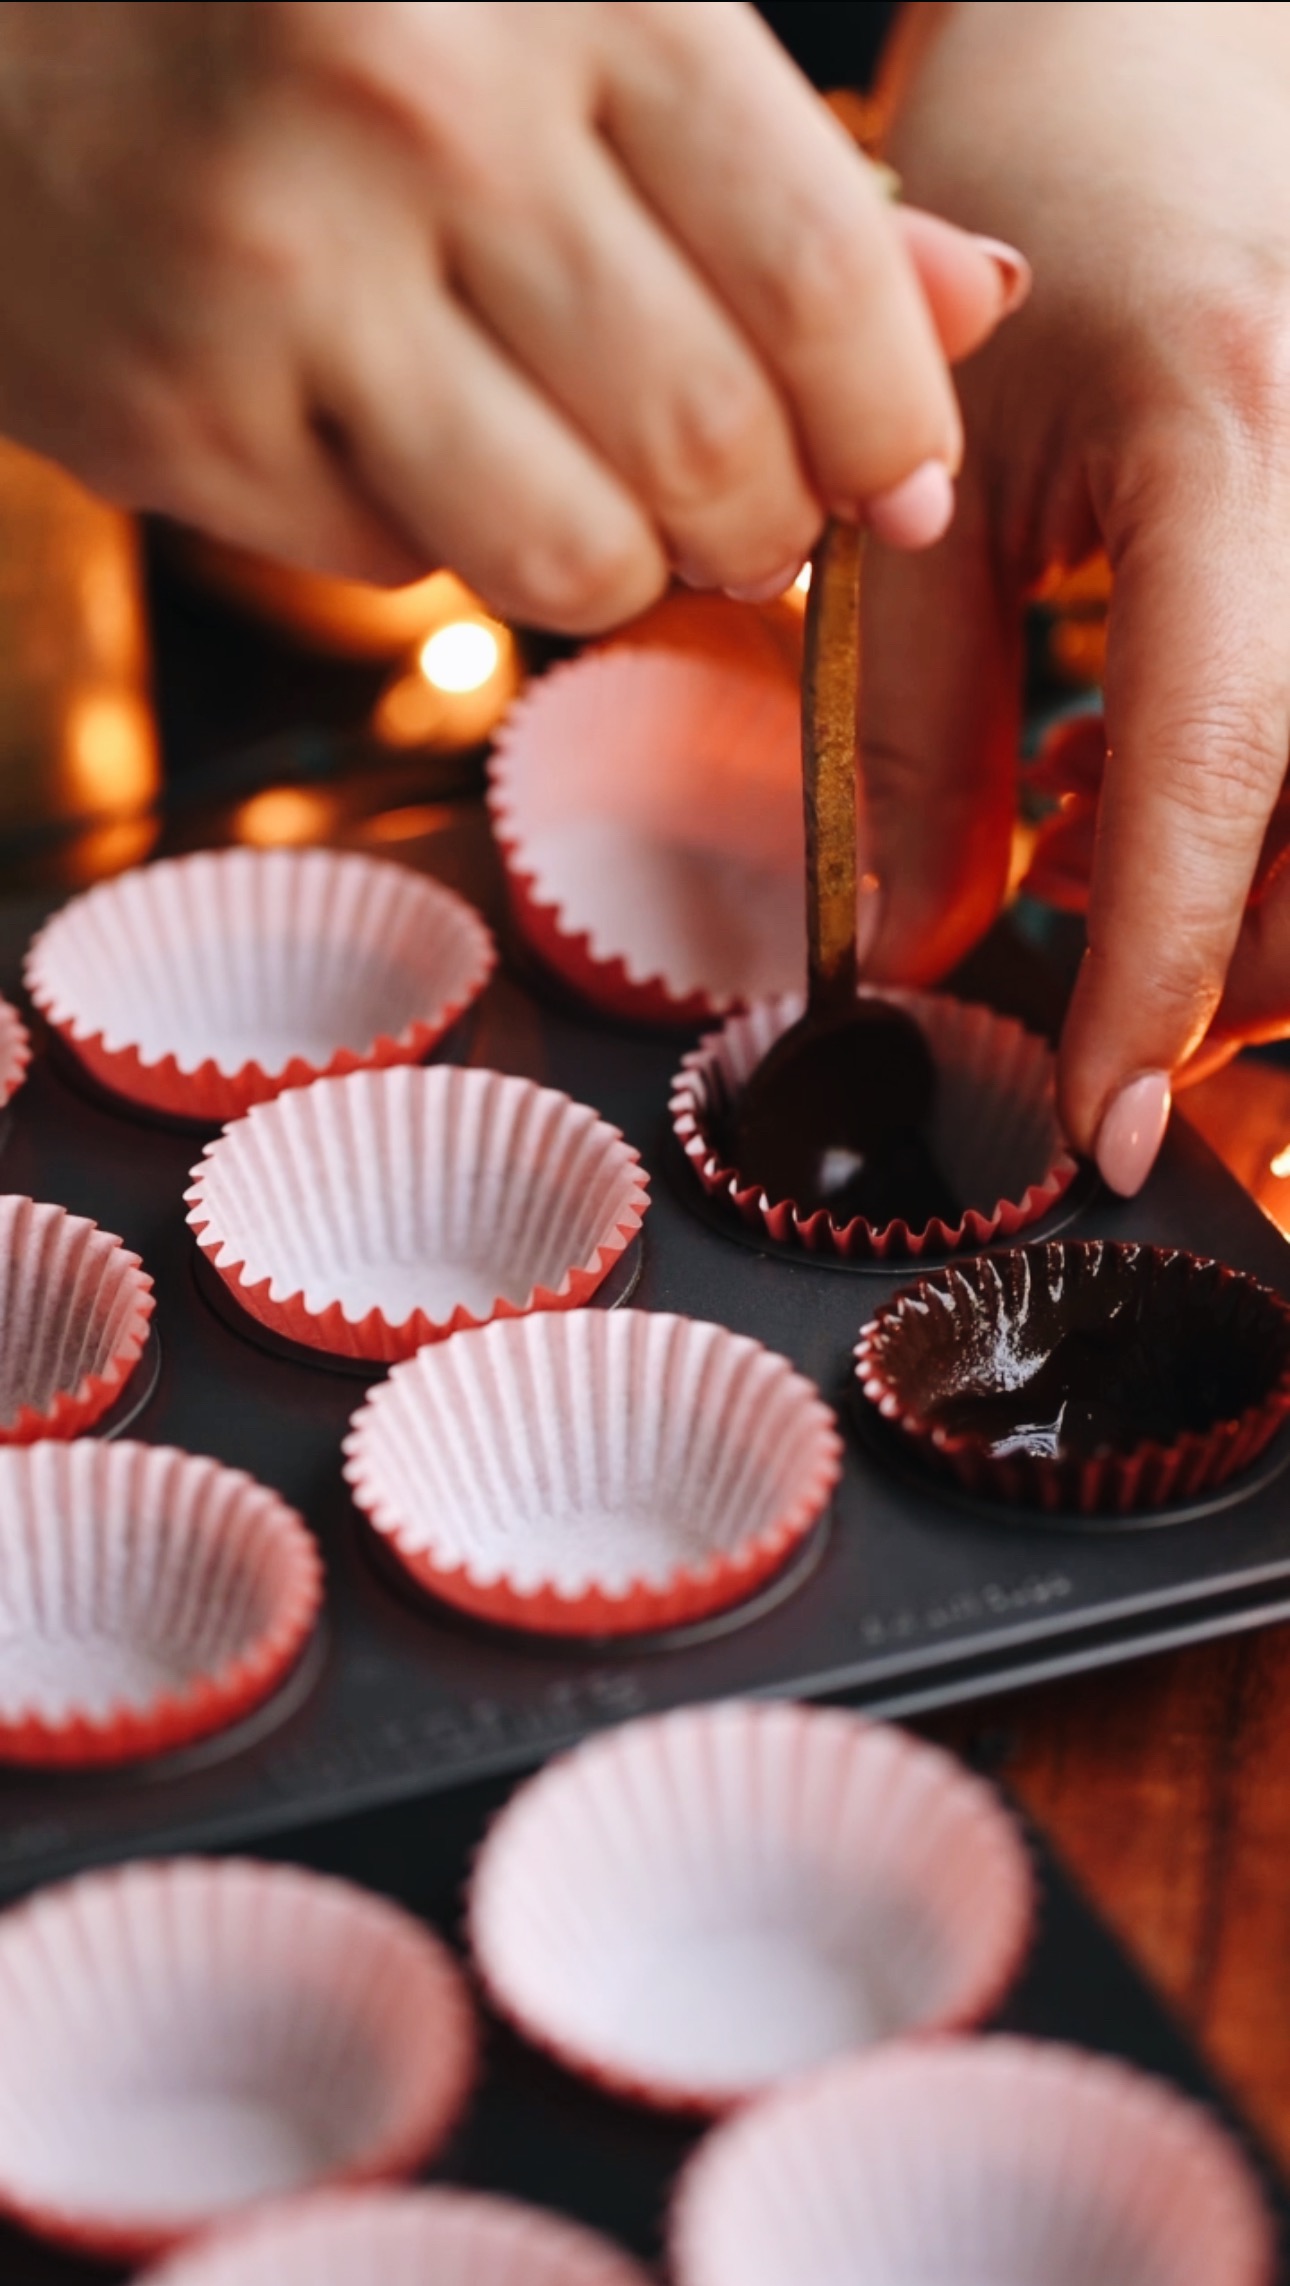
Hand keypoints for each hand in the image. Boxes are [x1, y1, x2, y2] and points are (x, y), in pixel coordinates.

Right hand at [0, 1, 1020, 631]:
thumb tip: (967, 315)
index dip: (894, 423)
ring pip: (568, 557)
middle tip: (747, 510)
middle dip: (764, 524)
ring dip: (619, 565)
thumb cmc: (321, 16)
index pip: (821, 271)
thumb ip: (778, 167)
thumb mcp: (568, 19)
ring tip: (592, 489)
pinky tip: (392, 433)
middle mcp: (422, 116)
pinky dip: (437, 537)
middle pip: (709, 448)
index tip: (905, 483)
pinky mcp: (177, 418)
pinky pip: (402, 568)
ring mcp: (281, 277)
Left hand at [860, 0, 1289, 1189]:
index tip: (1108, 1133)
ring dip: (1275, 910)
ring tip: (1109, 842)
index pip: (1220, 769)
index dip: (1165, 983)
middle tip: (1101, 994)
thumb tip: (919, 960)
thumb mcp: (928, 479)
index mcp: (1234, 443)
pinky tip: (1177, 783)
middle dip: (1238, 975)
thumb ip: (915, 734)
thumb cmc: (1031, 231)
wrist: (1176, 60)